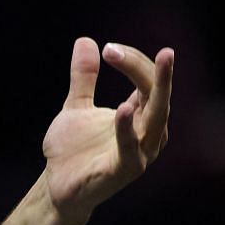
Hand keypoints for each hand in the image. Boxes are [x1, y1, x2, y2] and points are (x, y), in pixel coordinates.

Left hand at [42, 37, 173, 224]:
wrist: (56, 184)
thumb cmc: (73, 149)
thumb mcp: (76, 107)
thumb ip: (83, 78)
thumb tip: (86, 40)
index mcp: (139, 115)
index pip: (147, 82)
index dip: (133, 62)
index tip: (108, 49)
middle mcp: (147, 133)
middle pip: (159, 98)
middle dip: (161, 74)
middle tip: (167, 51)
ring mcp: (139, 152)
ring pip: (157, 121)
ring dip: (158, 95)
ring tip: (159, 69)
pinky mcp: (124, 170)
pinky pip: (130, 149)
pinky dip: (127, 130)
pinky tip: (123, 108)